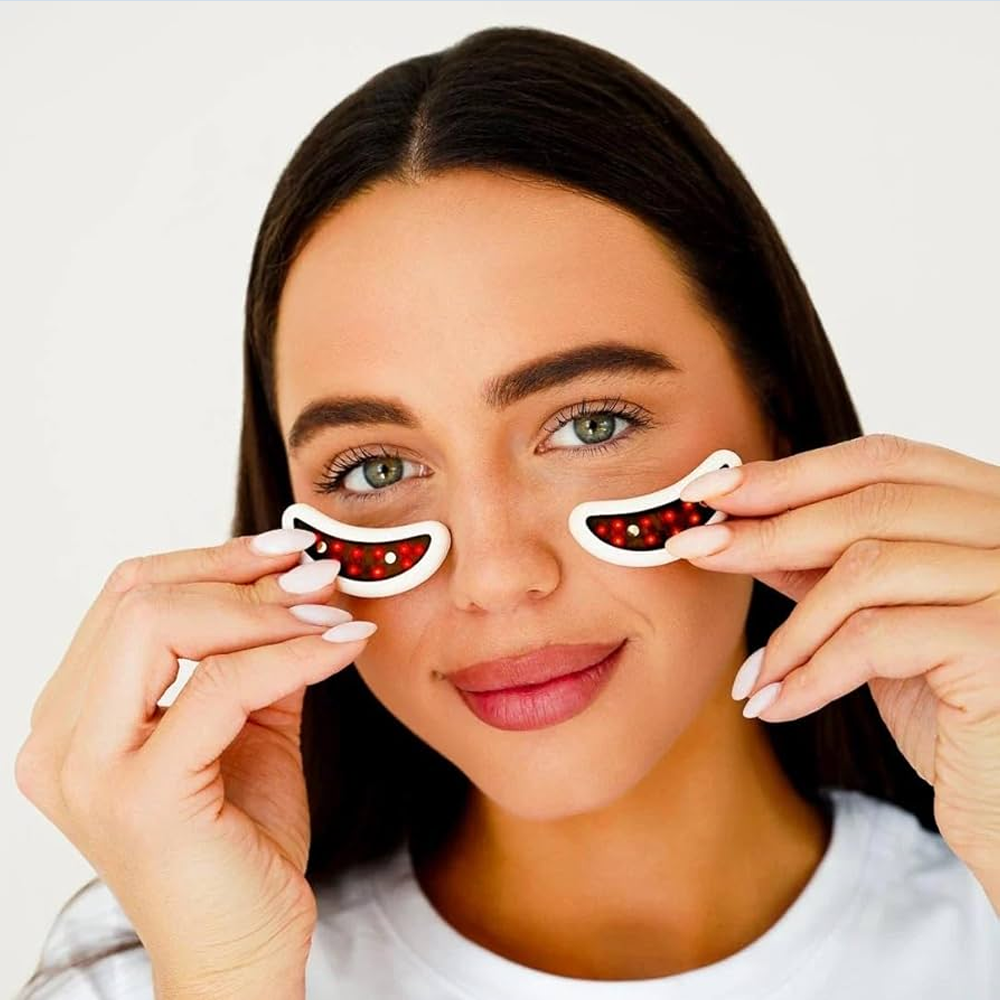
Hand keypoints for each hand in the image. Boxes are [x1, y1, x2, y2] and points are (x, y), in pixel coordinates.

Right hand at [14, 529, 373, 991]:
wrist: (245, 951)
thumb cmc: (243, 843)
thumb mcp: (249, 724)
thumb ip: (255, 654)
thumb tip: (297, 578)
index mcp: (74, 718)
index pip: (127, 598)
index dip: (211, 559)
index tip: (288, 551)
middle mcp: (61, 740)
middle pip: (135, 598)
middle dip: (236, 572)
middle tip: (315, 573)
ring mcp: (91, 769)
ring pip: (160, 625)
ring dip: (264, 608)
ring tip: (331, 609)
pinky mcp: (143, 796)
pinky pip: (222, 686)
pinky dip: (292, 653)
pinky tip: (342, 648)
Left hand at [666, 433, 999, 901]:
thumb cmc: (956, 712)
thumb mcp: (882, 620)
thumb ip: (826, 566)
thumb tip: (739, 523)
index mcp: (990, 508)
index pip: (881, 461)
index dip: (788, 472)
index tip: (708, 491)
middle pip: (869, 503)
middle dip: (766, 529)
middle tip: (692, 548)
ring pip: (866, 569)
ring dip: (789, 628)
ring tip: (754, 677)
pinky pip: (874, 637)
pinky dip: (810, 674)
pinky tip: (777, 705)